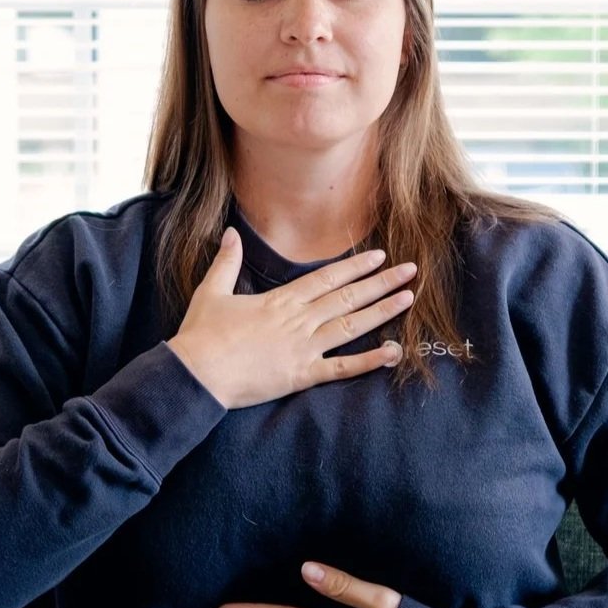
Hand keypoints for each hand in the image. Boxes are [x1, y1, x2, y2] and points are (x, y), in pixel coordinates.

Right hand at [165, 226, 415, 410]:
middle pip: (348, 297)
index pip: (326, 278)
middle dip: (381, 282)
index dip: (355, 266)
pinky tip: (393, 352)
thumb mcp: (211, 291)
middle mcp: (298, 320)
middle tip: (410, 271)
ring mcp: (303, 348)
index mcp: (280, 301)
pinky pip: (342, 368)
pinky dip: (369, 361)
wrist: (197, 374)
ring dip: (383, 312)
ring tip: (409, 299)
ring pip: (352, 326)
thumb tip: (231, 232)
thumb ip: (227, 261)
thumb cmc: (201, 335)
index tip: (378, 256)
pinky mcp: (302, 375)